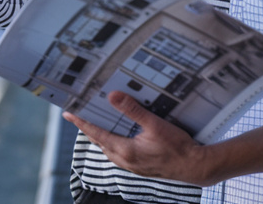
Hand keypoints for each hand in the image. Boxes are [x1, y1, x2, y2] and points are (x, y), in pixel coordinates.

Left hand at [64, 91, 211, 185]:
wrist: (194, 166)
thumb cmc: (177, 147)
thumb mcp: (154, 124)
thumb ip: (133, 110)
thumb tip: (112, 96)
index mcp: (124, 150)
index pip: (96, 133)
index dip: (80, 122)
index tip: (68, 113)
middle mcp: (125, 160)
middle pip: (99, 141)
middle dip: (88, 128)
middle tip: (79, 115)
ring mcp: (132, 165)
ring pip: (108, 149)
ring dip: (100, 136)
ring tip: (95, 123)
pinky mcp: (139, 167)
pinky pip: (118, 154)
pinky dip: (112, 143)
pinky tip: (117, 137)